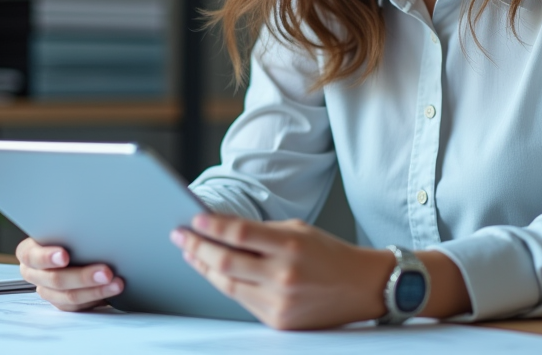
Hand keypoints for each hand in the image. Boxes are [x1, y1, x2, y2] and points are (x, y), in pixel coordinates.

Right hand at [15, 237, 124, 311]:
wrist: (77, 247)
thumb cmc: (68, 233)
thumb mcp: (64, 228)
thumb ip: (68, 230)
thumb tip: (90, 226)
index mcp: (29, 252)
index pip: (31, 256)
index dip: (47, 257)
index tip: (65, 255)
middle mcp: (35, 273)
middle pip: (55, 279)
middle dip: (82, 276)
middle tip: (105, 272)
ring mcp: (48, 290)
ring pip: (69, 296)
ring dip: (95, 290)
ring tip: (116, 283)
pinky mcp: (62, 303)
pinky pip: (78, 306)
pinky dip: (97, 297)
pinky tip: (112, 289)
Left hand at [170, 214, 392, 329]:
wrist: (362, 288)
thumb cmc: (329, 254)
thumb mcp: (298, 231)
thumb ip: (261, 231)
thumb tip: (221, 227)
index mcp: (291, 247)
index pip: (240, 233)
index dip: (212, 226)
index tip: (194, 219)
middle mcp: (284, 277)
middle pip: (226, 261)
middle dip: (198, 246)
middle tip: (180, 235)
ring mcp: (279, 303)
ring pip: (227, 284)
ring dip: (204, 267)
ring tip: (190, 253)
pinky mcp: (277, 322)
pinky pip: (241, 301)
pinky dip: (224, 284)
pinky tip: (213, 272)